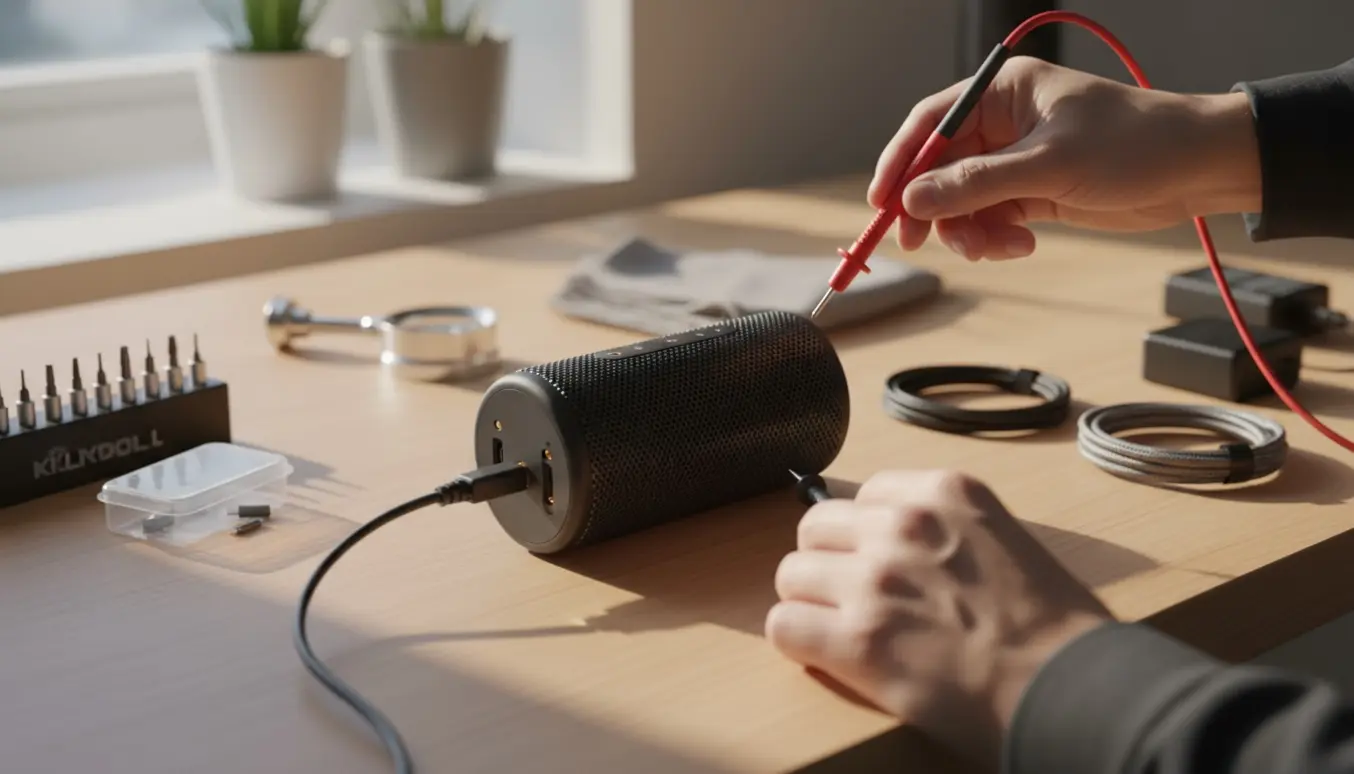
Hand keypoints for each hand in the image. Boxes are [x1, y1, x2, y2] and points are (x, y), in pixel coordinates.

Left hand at [765, 470, 1111, 768]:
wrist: (1074, 691)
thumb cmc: (1055, 628)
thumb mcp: (1002, 538)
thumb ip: (943, 529)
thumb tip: (893, 543)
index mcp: (944, 492)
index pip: (863, 495)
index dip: (865, 535)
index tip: (881, 562)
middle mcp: (902, 524)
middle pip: (816, 528)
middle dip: (830, 563)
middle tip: (857, 600)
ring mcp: (874, 578)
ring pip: (791, 575)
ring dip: (811, 604)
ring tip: (846, 632)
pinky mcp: (855, 638)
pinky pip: (783, 625)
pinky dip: (799, 643)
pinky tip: (830, 656)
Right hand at [870, 56, 1261, 259]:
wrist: (1197, 169)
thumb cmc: (1134, 144)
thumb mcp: (1049, 164)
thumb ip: (977, 184)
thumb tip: (914, 201)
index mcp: (1003, 93)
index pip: (930, 124)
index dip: (900, 163)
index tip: (882, 204)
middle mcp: (1003, 123)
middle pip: (939, 169)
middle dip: (934, 209)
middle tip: (923, 243)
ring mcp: (1016, 161)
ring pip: (962, 203)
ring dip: (969, 231)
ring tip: (998, 246)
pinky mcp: (1033, 193)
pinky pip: (990, 219)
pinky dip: (995, 238)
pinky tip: (1022, 244)